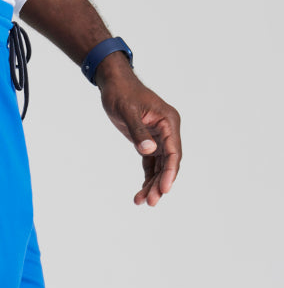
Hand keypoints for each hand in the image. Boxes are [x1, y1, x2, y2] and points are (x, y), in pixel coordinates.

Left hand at [96, 54, 181, 206]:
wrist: (114, 85)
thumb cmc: (122, 93)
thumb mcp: (128, 112)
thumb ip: (139, 132)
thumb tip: (149, 151)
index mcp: (168, 121)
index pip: (174, 152)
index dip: (170, 172)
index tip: (164, 189)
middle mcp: (167, 131)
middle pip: (168, 163)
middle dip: (160, 183)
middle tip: (150, 202)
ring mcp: (158, 138)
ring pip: (160, 167)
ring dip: (153, 185)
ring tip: (142, 202)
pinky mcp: (147, 143)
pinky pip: (150, 165)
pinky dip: (147, 179)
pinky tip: (140, 193)